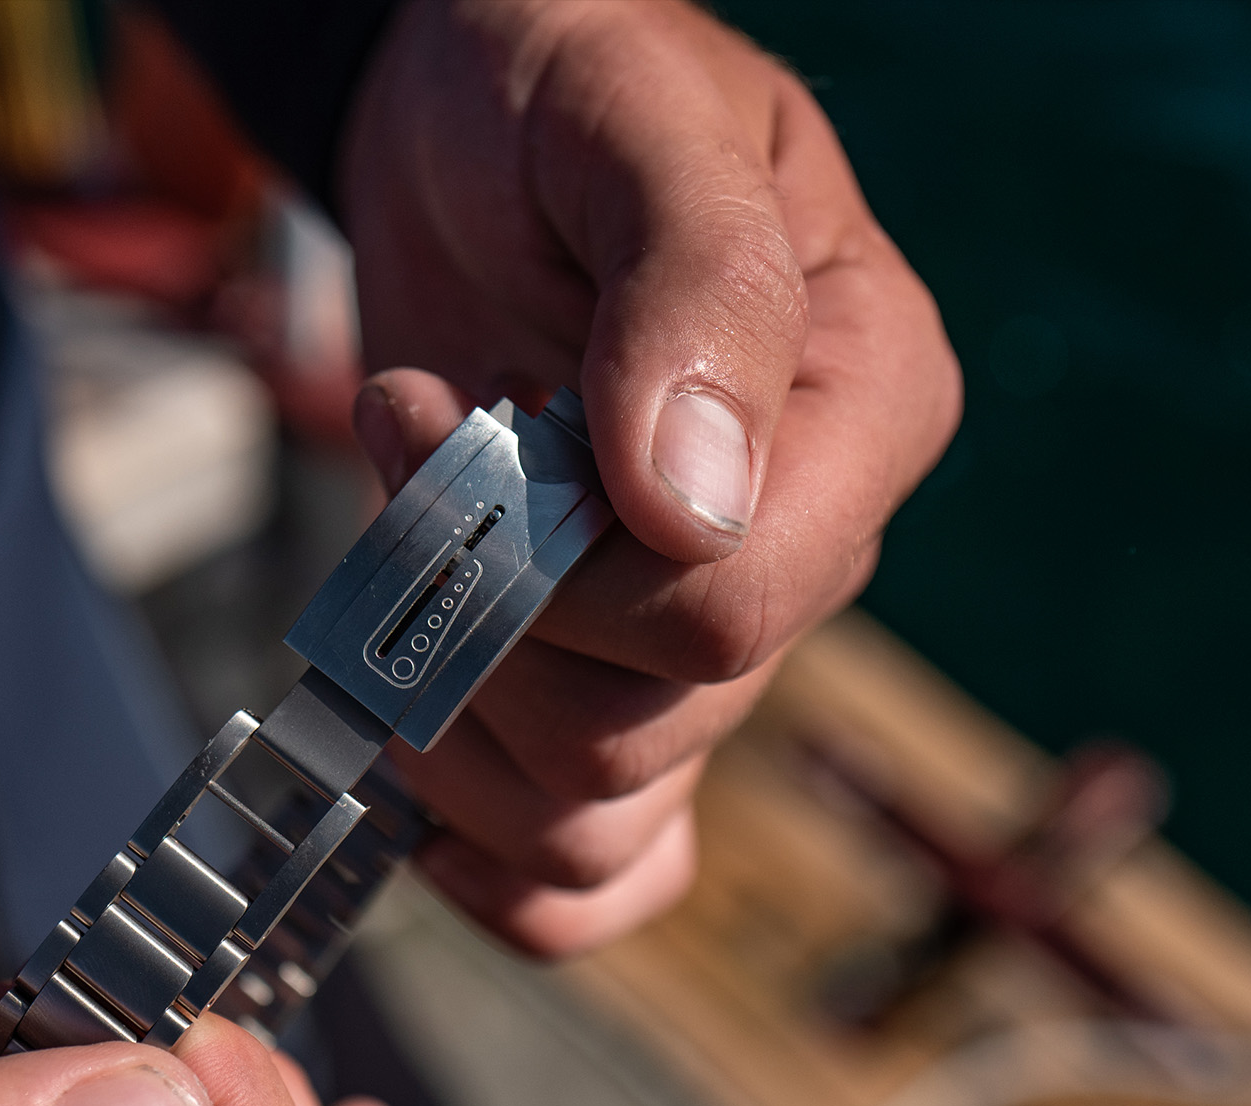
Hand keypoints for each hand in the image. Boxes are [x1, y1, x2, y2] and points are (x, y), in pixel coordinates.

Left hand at [340, 0, 960, 955]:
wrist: (470, 120)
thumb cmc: (559, 88)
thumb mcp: (630, 121)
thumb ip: (692, 285)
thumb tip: (689, 500)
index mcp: (855, 414)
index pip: (724, 611)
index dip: (542, 567)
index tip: (426, 414)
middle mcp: (795, 547)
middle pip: (634, 728)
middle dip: (464, 625)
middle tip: (395, 456)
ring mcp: (693, 634)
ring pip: (591, 815)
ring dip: (444, 726)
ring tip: (395, 564)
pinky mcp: (598, 679)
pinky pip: (589, 872)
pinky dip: (496, 871)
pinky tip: (421, 796)